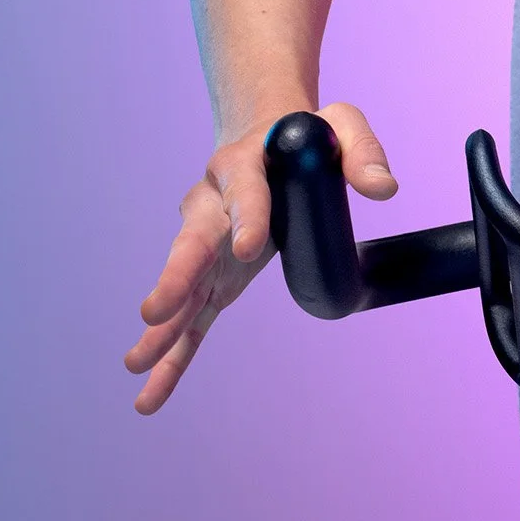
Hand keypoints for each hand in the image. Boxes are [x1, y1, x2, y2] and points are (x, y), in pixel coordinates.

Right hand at [123, 102, 396, 414]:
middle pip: (192, 244)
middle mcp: (212, 207)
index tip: (248, 248)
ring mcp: (206, 247)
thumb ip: (361, 153)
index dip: (247, 218)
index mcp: (243, 166)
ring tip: (135, 364)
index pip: (246, 192)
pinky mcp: (212, 279)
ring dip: (162, 327)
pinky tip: (150, 394)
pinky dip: (171, 357)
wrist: (263, 139)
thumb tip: (384, 190)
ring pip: (183, 288)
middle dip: (175, 278)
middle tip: (154, 311)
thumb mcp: (339, 126)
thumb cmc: (304, 135)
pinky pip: (189, 320)